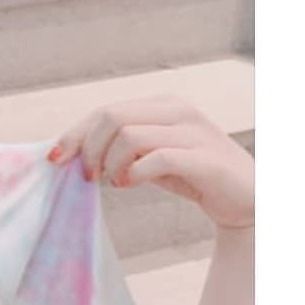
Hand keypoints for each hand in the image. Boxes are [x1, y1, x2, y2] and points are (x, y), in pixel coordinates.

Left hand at [47, 96, 253, 231]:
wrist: (248, 199)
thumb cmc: (193, 176)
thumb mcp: (151, 158)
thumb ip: (120, 149)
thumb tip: (73, 154)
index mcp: (162, 105)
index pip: (105, 110)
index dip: (75, 133)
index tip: (55, 158)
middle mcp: (178, 110)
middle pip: (112, 117)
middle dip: (88, 148)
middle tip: (87, 176)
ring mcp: (194, 131)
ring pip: (129, 134)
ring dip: (110, 162)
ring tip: (112, 181)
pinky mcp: (205, 157)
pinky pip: (157, 156)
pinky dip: (135, 172)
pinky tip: (130, 184)